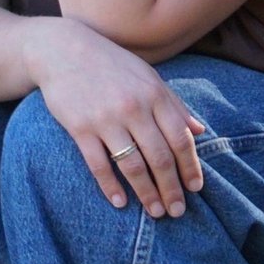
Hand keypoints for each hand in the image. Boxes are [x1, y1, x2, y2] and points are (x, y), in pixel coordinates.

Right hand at [26, 17, 205, 217]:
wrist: (63, 50)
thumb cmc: (111, 65)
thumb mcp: (148, 77)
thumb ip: (174, 105)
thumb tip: (200, 131)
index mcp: (154, 95)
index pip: (180, 139)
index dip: (190, 167)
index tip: (196, 189)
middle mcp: (134, 108)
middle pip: (160, 157)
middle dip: (171, 188)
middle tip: (177, 211)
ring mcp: (105, 119)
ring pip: (133, 165)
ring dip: (146, 193)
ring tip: (154, 212)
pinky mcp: (79, 128)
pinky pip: (99, 165)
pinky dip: (111, 187)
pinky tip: (121, 203)